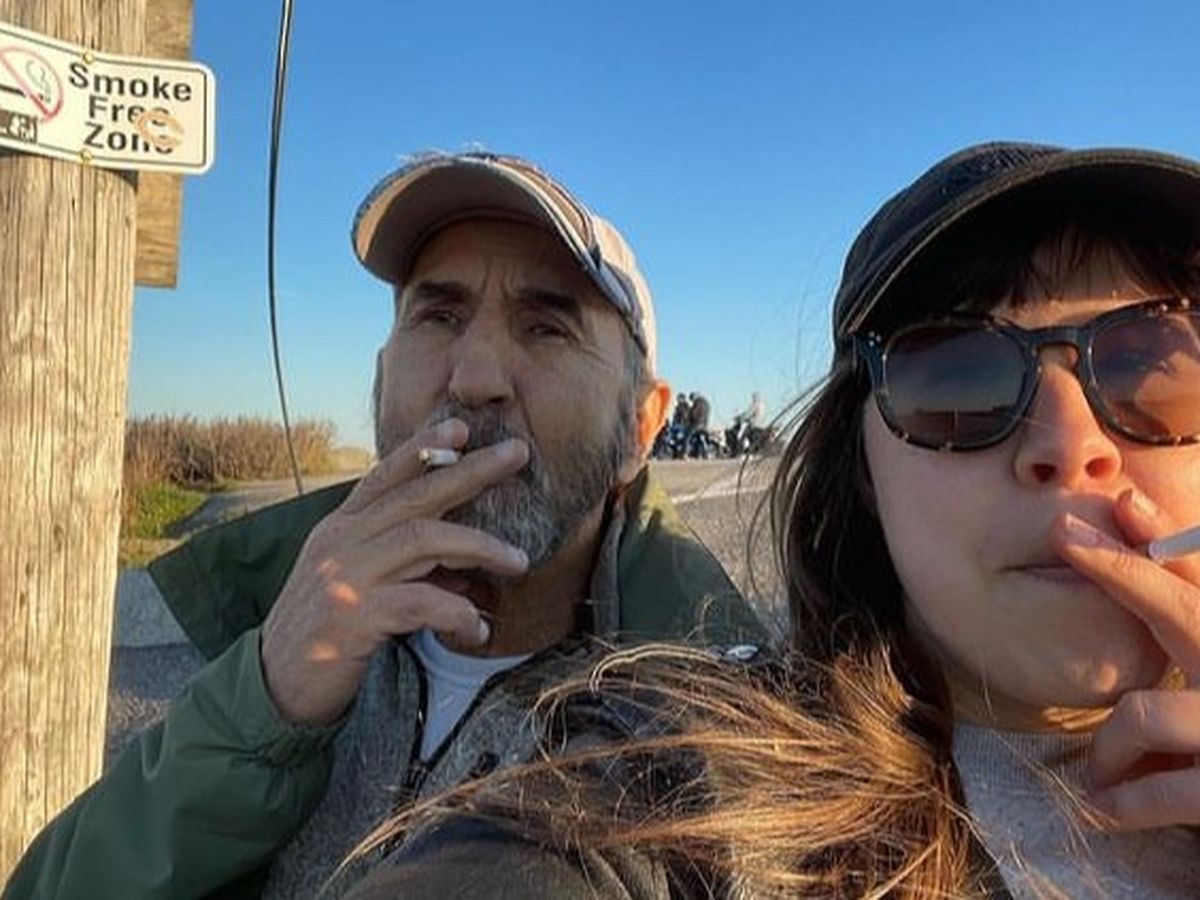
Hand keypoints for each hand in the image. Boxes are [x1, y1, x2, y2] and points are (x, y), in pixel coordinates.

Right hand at [260, 418, 530, 725]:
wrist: (274, 686)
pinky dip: (456, 611)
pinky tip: (478, 628)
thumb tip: (465, 571)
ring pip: (423, 540)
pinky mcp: (352, 618)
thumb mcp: (357, 585)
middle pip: (416, 496)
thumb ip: (404, 568)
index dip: (423, 448)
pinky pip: (420, 603)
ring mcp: (345, 577)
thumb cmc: (324, 633)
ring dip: (479, 546)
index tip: (461, 427)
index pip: (385, 476)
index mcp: (341, 529)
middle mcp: (341, 543)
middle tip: (517, 453)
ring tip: (519, 561)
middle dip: (471, 471)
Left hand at [1054, 488, 1199, 829]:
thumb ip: (1179, 640)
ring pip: (1143, 712)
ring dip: (1109, 749)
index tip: (1123, 499)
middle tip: (1063, 533)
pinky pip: (1162, 792)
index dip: (1164, 540)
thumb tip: (1128, 570)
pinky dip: (1124, 802)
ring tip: (1101, 776)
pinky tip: (1104, 809)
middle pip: (1183, 608)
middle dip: (1120, 570)